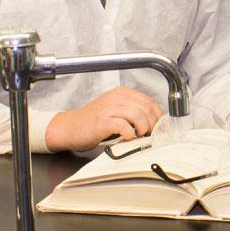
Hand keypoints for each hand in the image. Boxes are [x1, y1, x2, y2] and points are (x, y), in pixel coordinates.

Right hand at [44, 86, 162, 151]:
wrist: (70, 128)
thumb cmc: (93, 122)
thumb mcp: (115, 111)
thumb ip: (132, 112)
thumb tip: (154, 122)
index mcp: (122, 93)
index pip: (149, 101)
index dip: (158, 116)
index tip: (159, 127)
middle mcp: (116, 97)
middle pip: (147, 108)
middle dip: (153, 124)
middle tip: (151, 134)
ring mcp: (109, 108)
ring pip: (139, 115)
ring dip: (144, 128)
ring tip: (140, 136)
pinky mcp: (103, 121)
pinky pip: (124, 126)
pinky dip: (130, 133)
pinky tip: (128, 137)